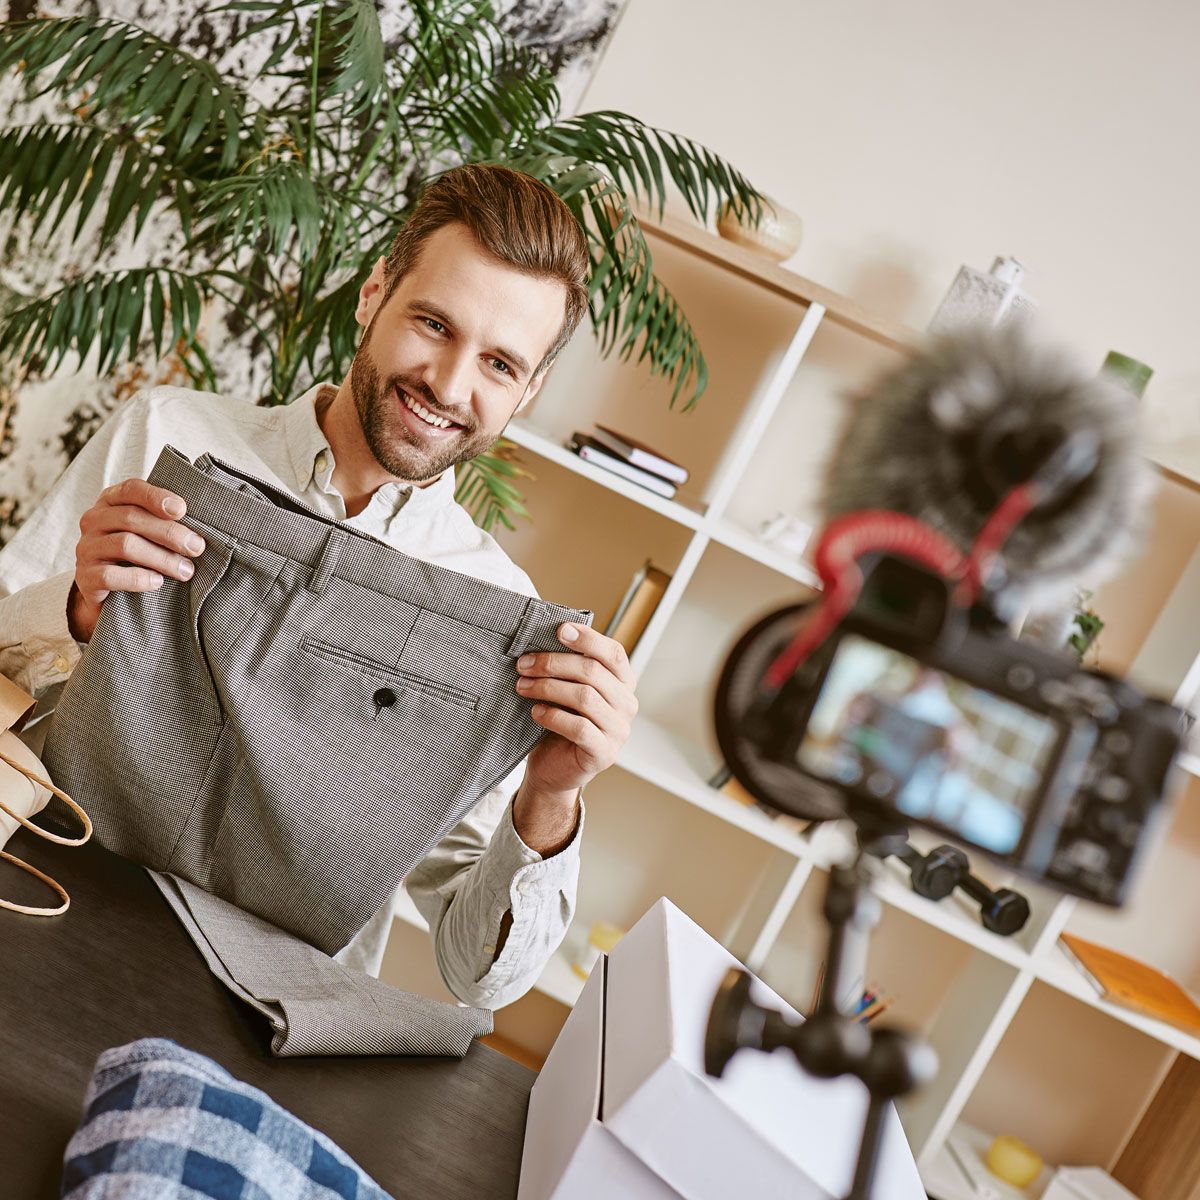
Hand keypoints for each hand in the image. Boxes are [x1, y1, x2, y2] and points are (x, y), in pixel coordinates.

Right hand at [68, 477, 205, 641]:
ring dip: (162, 558)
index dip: (157, 497)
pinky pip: (110, 575)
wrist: (109, 595)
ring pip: (125, 545)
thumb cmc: (139, 556)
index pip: (131, 489)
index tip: (183, 510)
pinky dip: (138, 578)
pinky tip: (158, 582)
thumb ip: (167, 521)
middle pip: (132, 518)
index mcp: (111, 502)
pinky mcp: (84, 577)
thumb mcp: (150, 534)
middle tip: (197, 548)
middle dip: (170, 533)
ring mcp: (86, 548)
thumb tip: (207, 524)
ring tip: (186, 571)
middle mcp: (94, 521)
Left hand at [516, 622, 638, 796]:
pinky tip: (536, 712)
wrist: (553, 769)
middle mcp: (626, 705)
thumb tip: (542, 635)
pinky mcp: (604, 753)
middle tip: (523, 664)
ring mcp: (619, 731)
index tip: (559, 630)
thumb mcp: (565, 689)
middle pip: (593, 672)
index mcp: (622, 683)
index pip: (613, 652)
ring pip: (585, 697)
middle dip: (552, 664)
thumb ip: (566, 667)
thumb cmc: (559, 722)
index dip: (588, 638)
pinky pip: (579, 728)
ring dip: (547, 687)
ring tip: (523, 687)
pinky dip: (553, 716)